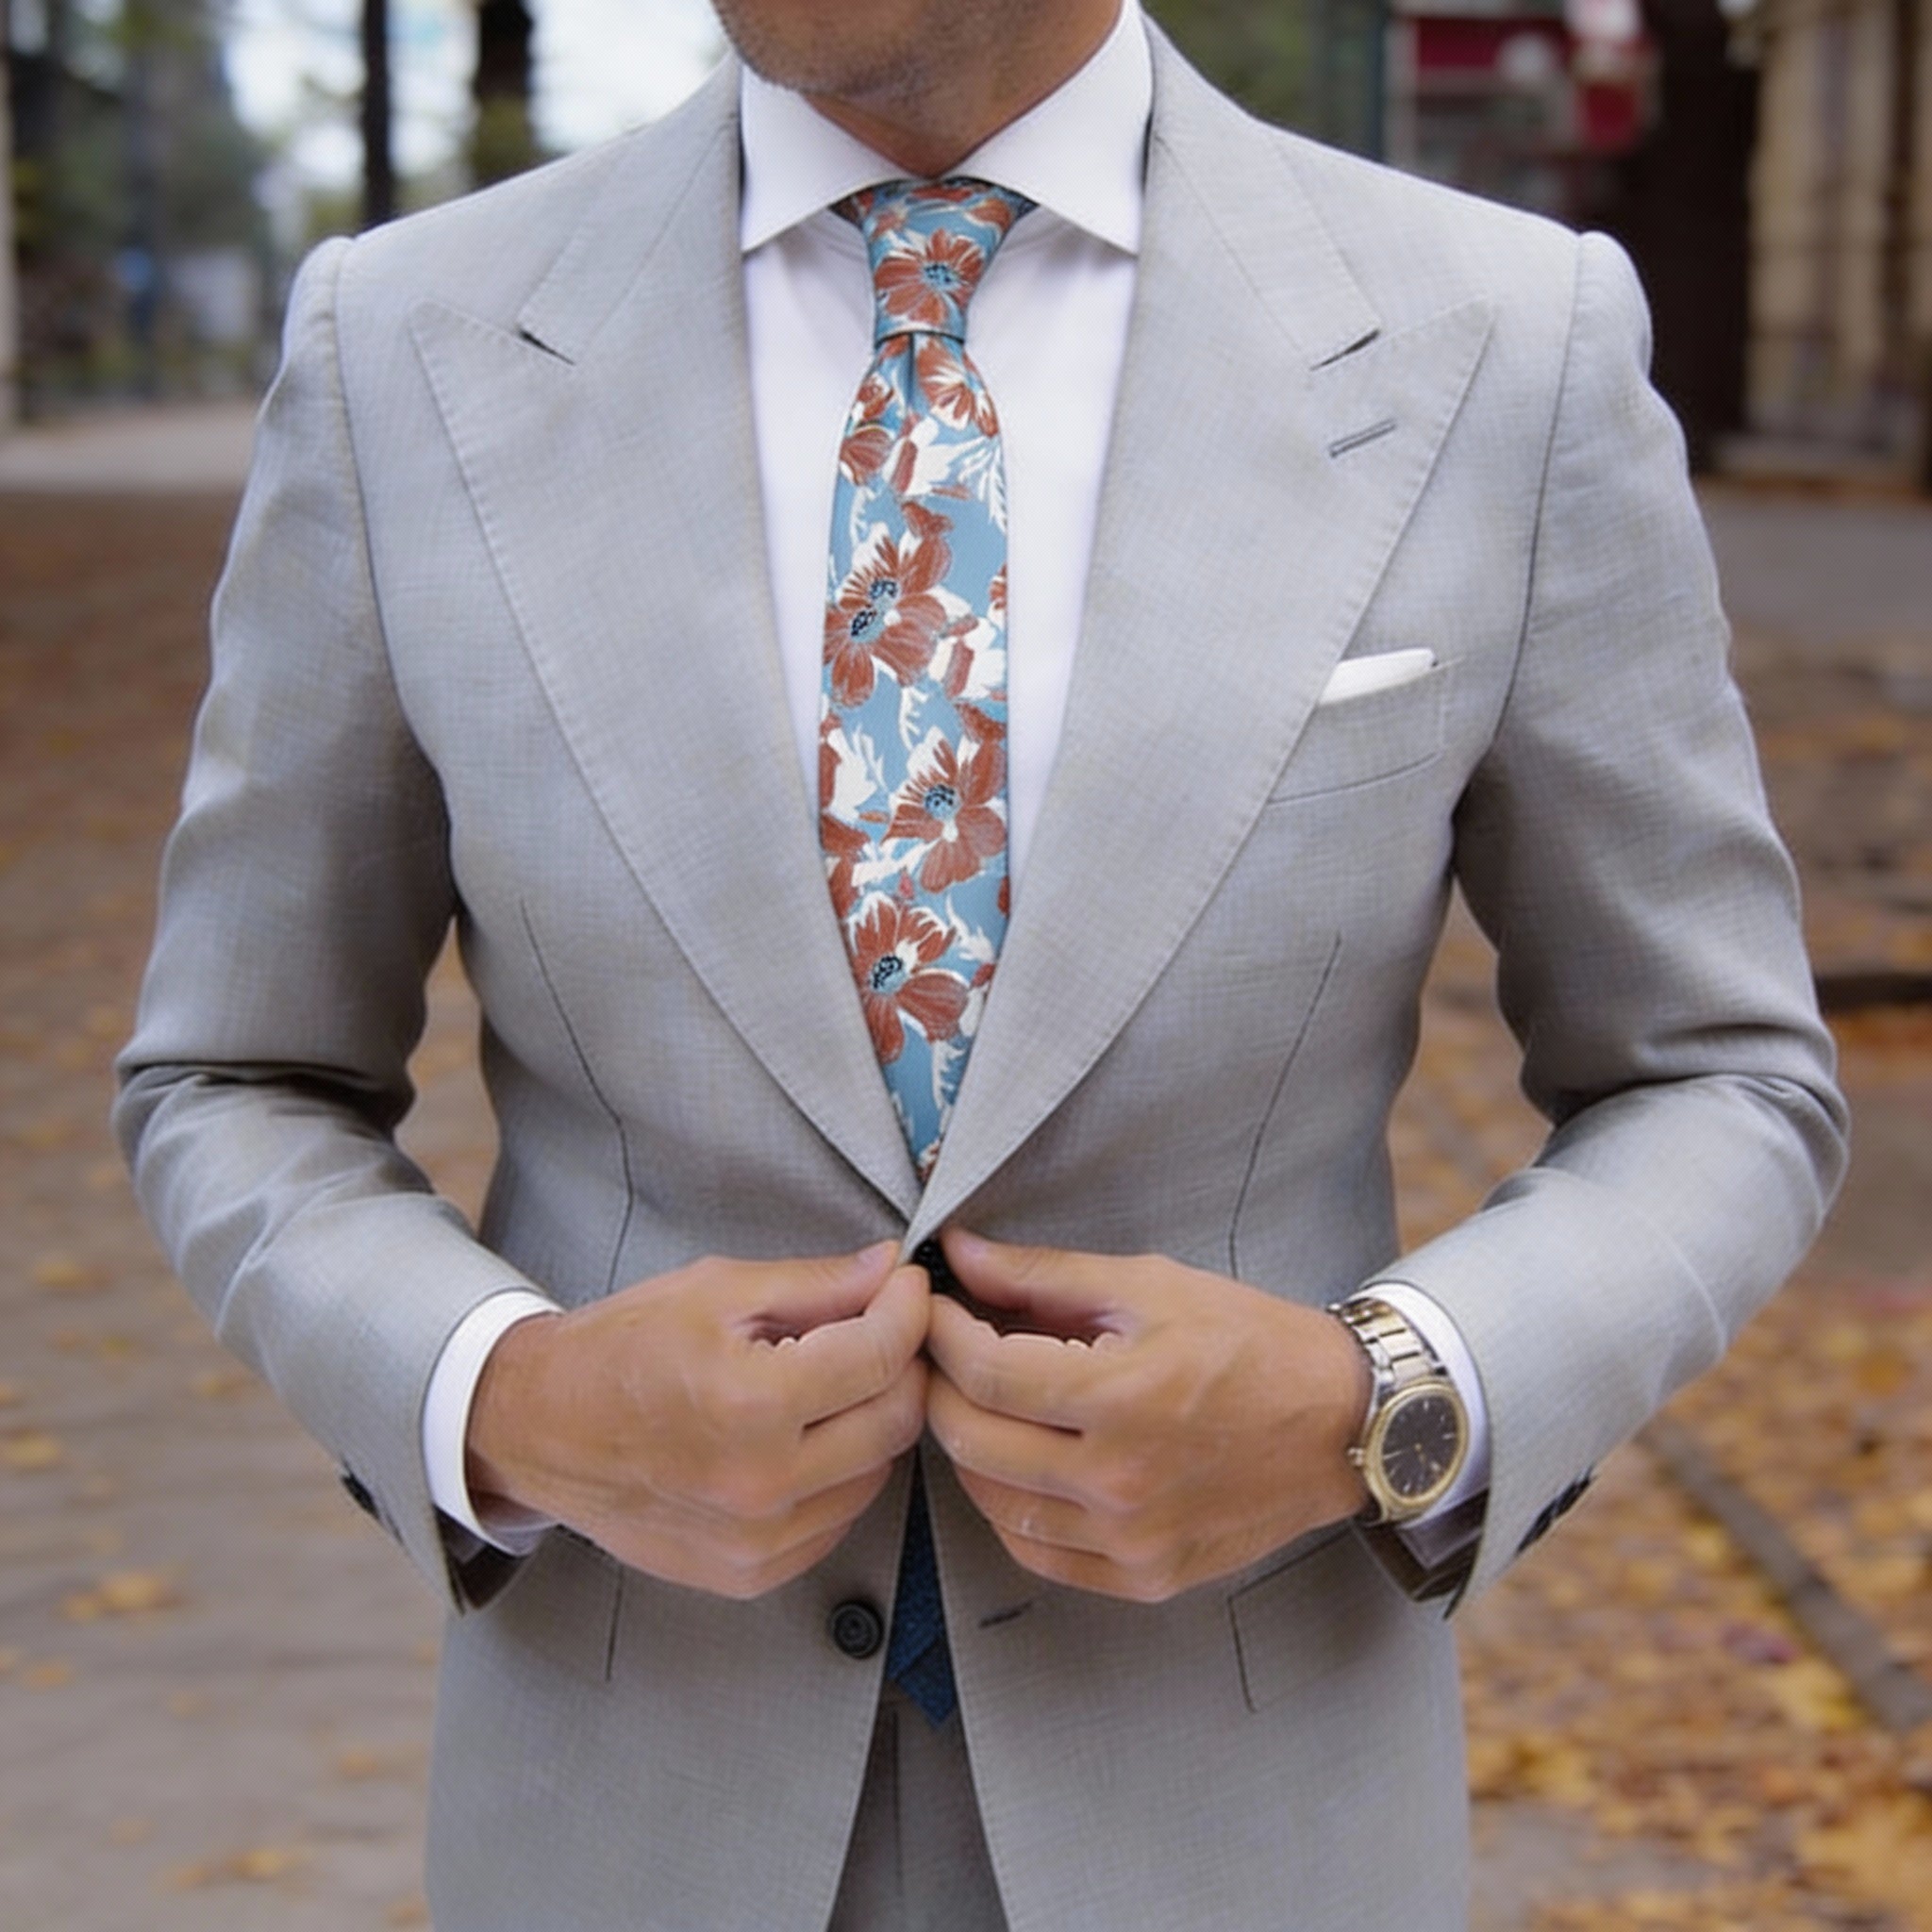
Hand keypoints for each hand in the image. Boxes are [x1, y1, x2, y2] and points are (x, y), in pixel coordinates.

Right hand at [466, 1242, 929, 1598]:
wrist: (540, 1426)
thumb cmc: (620, 1349)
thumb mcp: (717, 1290)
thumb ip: (816, 1284)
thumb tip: (888, 1270)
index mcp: (752, 1405)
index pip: (881, 1356)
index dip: (907, 1309)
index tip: (905, 1286)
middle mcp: (761, 1485)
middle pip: (894, 1420)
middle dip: (902, 1363)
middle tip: (880, 1327)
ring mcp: (757, 1541)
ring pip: (876, 1474)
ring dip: (871, 1420)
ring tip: (829, 1382)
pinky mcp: (750, 1573)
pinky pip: (836, 1519)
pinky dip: (839, 1473)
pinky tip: (802, 1436)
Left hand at [925, 1231, 1370, 1601]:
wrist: (1342, 1423)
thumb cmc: (1252, 1342)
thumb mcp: (1150, 1285)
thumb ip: (1043, 1275)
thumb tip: (960, 1254)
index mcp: (1122, 1396)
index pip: (984, 1372)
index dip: (940, 1333)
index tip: (932, 1307)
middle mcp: (1119, 1481)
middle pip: (973, 1441)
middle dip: (940, 1387)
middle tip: (942, 1352)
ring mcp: (1131, 1540)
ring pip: (993, 1503)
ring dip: (969, 1448)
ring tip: (981, 1403)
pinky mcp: (1144, 1577)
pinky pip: (1037, 1553)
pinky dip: (1010, 1508)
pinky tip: (1020, 1464)